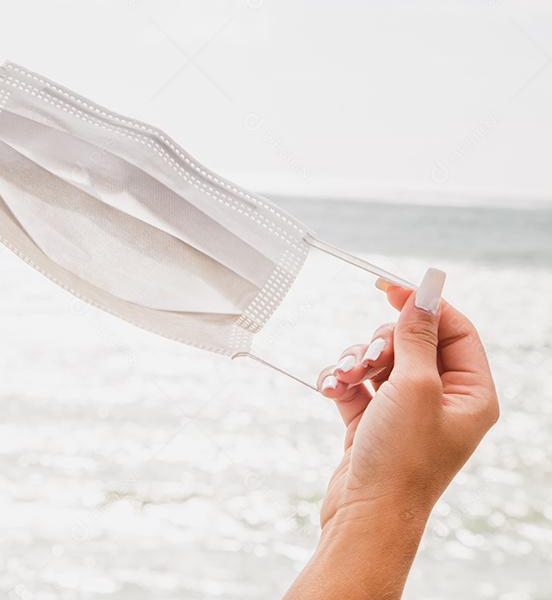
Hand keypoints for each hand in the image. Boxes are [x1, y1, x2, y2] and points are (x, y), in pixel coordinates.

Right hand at [316, 268, 499, 527]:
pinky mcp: (374, 423)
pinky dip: (341, 381)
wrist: (366, 516)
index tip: (386, 288)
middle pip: (411, 342)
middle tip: (367, 358)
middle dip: (379, 342)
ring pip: (378, 360)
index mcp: (472, 394)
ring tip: (344, 379)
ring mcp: (407, 413)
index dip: (423, 305)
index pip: (454, 329)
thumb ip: (417, 334)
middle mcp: (443, 401)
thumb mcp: (414, 386)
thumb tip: (427, 290)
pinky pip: (357, 384)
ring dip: (354, 361)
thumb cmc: (401, 459)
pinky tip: (330, 390)